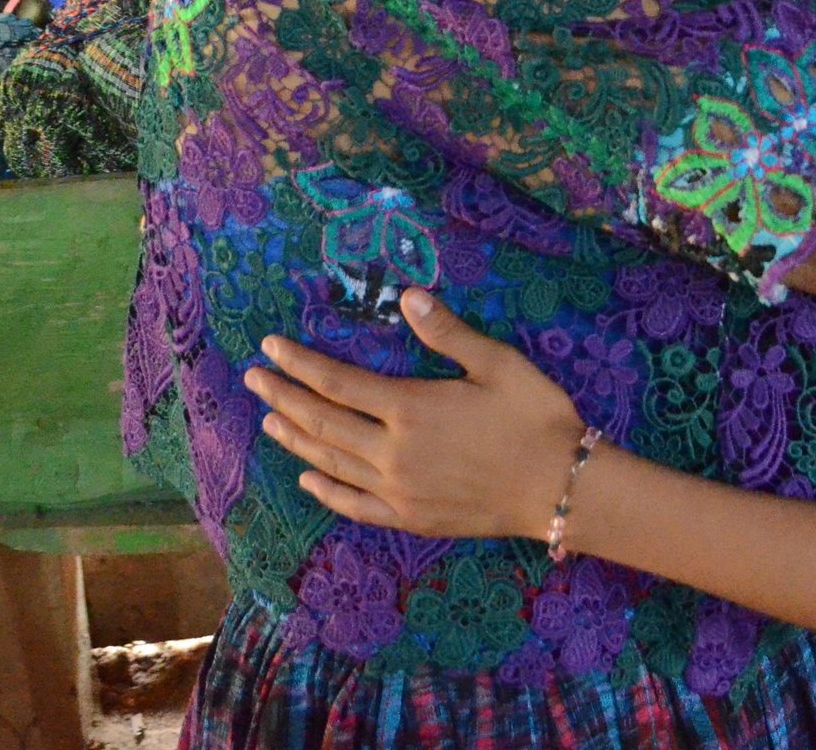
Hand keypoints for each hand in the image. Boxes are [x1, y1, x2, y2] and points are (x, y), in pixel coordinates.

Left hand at [244, 288, 584, 537]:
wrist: (560, 488)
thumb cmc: (535, 418)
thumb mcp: (499, 364)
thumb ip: (448, 332)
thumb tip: (408, 295)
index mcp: (412, 408)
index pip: (337, 382)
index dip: (300, 364)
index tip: (271, 347)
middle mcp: (394, 452)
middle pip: (323, 422)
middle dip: (284, 397)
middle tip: (254, 378)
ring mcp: (398, 491)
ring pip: (331, 462)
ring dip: (296, 440)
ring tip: (270, 420)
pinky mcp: (410, 519)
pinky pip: (354, 505)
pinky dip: (326, 491)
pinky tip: (309, 479)